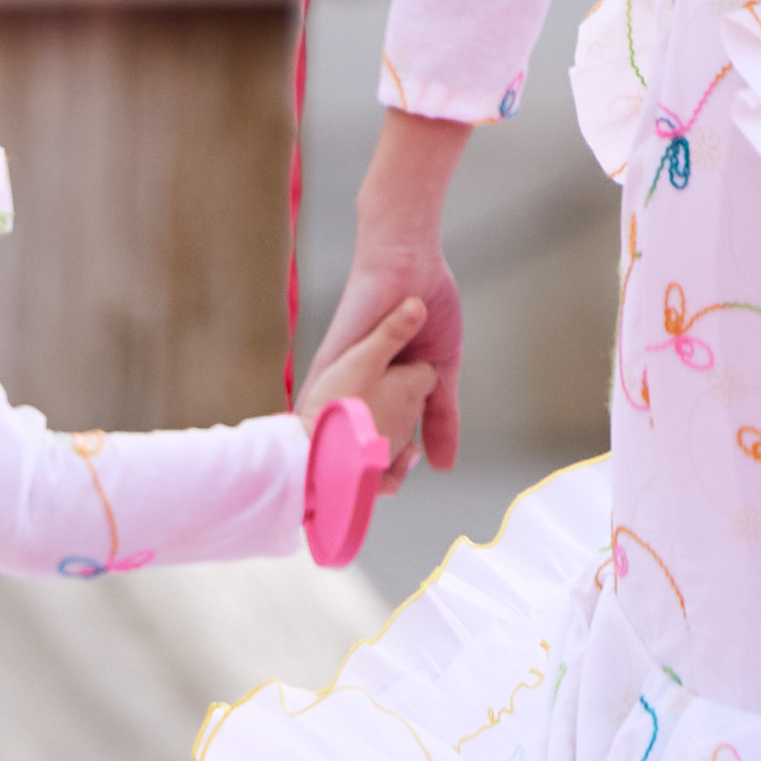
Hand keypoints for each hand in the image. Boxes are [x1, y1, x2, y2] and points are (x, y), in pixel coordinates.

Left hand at [321, 113, 476, 479]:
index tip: (383, 495)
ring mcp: (339, 372)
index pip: (367, 442)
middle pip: (341, 445)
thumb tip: (446, 464)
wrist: (413, 259)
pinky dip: (319, 432)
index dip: (372, 473)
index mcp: (375, 390)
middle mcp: (350, 386)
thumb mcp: (441, 371)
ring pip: (325, 430)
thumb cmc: (427, 305)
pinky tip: (314, 460)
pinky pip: (322, 399)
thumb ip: (442, 416)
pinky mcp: (337, 356)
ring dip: (331, 464)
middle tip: (366, 501)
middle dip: (349, 479)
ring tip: (336, 496)